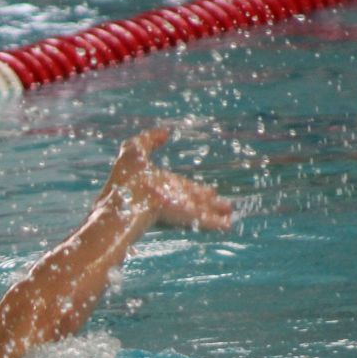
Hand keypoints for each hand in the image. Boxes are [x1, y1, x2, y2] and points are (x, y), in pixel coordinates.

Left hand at [101, 128, 232, 231]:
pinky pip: (208, 221)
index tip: (209, 190)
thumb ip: (150, 139)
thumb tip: (166, 132)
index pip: (183, 187)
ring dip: (218, 211)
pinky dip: (219, 223)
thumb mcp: (134, 150)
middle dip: (210, 201)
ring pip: (205, 210)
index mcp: (163, 184)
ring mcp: (183, 208)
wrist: (127, 198)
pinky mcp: (189, 217)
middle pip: (196, 200)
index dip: (196, 189)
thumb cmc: (127, 176)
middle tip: (224, 204)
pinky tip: (229, 225)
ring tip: (229, 213)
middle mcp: (175, 197)